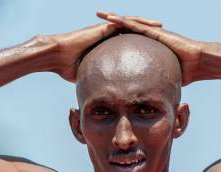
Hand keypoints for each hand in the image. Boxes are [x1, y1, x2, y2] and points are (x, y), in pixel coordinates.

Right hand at [46, 16, 162, 82]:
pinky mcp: (103, 27)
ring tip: (160, 26)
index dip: (140, 44)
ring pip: (130, 23)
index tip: (152, 49)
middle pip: (131, 31)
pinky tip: (148, 25)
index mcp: (105, 45)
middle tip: (162, 35)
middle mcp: (107, 34)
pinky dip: (136, 23)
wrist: (58, 56)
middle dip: (146, 32)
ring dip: (145, 24)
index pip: (127, 43)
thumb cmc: (68, 69)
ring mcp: (105, 29)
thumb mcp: (88, 76)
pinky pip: (123, 23)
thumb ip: (98, 83)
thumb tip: (104, 98)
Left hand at [97, 11, 204, 85]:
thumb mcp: (164, 79)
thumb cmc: (186, 72)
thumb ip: (154, 85)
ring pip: (128, 23)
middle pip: (126, 29)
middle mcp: (149, 37)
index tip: (102, 38)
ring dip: (113, 18)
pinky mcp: (154, 31)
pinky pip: (135, 25)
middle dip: (111, 24)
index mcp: (149, 47)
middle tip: (96, 21)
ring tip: (99, 13)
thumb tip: (147, 100)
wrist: (197, 62)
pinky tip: (111, 18)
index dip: (116, 38)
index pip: (129, 41)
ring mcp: (151, 32)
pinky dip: (123, 21)